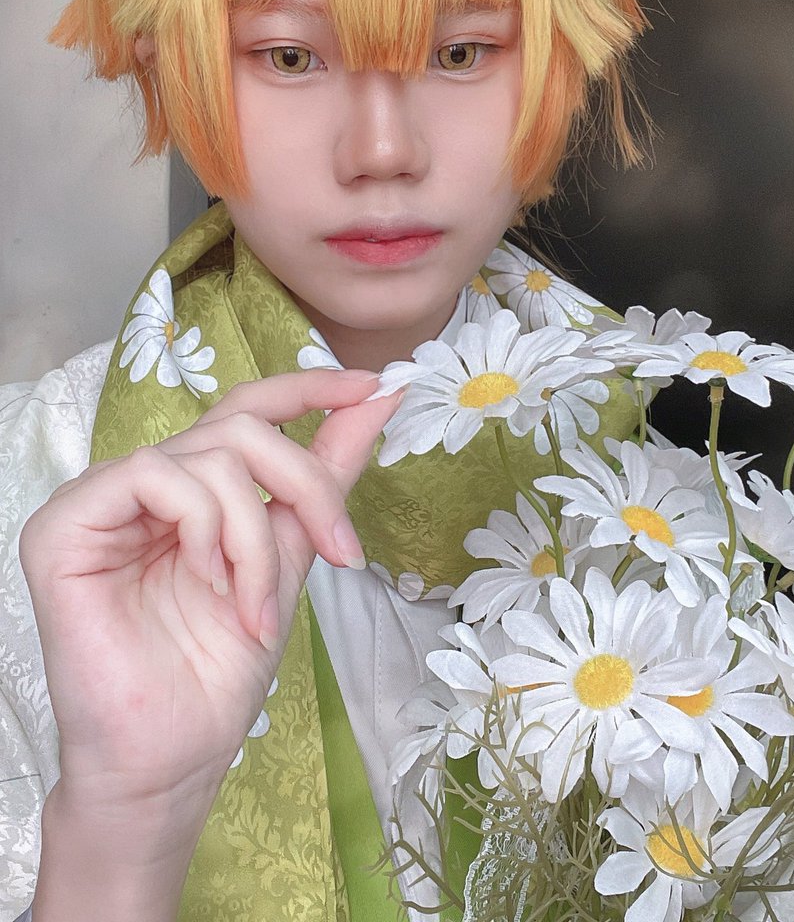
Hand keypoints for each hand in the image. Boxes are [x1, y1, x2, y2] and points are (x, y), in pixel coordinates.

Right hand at [20, 369, 401, 822]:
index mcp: (193, 489)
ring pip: (209, 454)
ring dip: (255, 533)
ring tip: (255, 605)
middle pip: (242, 427)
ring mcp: (101, 501)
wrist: (170, 758)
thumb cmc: (218, 671)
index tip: (376, 387)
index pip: (246, 409)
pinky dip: (202, 526)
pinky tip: (205, 580)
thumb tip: (377, 402)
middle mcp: (147, 484)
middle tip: (341, 549)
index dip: (309, 388)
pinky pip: (152, 475)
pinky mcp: (64, 525)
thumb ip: (322, 480)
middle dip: (306, 483)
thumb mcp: (290, 557)